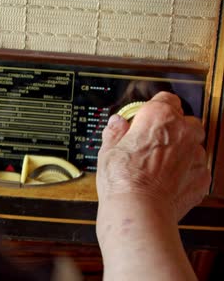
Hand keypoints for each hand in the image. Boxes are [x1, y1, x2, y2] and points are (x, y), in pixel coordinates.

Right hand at [97, 91, 209, 220]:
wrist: (138, 211)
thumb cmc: (122, 180)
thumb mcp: (108, 150)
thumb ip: (115, 132)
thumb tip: (116, 124)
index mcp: (159, 117)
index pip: (164, 98)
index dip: (152, 108)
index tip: (142, 118)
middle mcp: (183, 131)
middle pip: (184, 120)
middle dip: (170, 128)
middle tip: (149, 142)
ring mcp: (195, 155)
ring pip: (191, 145)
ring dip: (178, 151)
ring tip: (156, 166)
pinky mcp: (202, 176)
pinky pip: (195, 168)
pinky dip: (184, 172)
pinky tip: (166, 181)